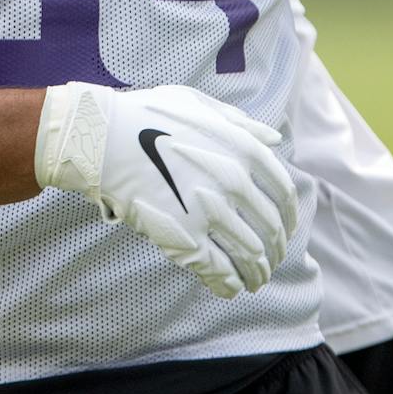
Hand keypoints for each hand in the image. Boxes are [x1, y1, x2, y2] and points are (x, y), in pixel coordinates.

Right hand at [35, 81, 298, 298]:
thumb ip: (241, 123)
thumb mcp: (200, 105)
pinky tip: (232, 288)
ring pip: (250, 255)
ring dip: (258, 272)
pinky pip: (220, 270)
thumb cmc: (148, 117)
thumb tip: (274, 138)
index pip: (284, 195)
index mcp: (244, 151)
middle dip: (275, 250)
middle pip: (270, 229)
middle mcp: (235, 183)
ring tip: (255, 280)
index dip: (289, 218)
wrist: (102, 138)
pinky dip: (231, 283)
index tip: (286, 230)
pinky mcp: (185, 237)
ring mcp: (211, 212)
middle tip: (271, 260)